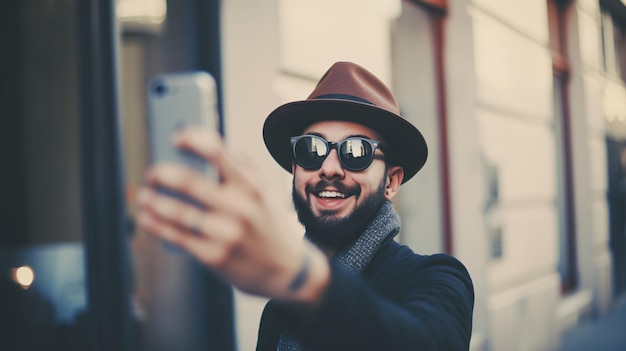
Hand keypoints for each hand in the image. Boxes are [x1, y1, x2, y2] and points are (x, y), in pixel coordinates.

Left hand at [136, 127, 328, 302]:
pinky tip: (147, 219)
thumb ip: (242, 167)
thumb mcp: (266, 190)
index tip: (175, 139)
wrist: (286, 269)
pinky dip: (157, 226)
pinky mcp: (215, 257)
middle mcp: (240, 208)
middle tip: (152, 173)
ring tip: (144, 196)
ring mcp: (226, 234)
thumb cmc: (269, 224)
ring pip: (179, 212)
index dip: (191, 141)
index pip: (218, 153)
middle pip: (189, 182)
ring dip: (154, 201)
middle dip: (162, 174)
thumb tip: (206, 145)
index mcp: (252, 186)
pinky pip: (177, 238)